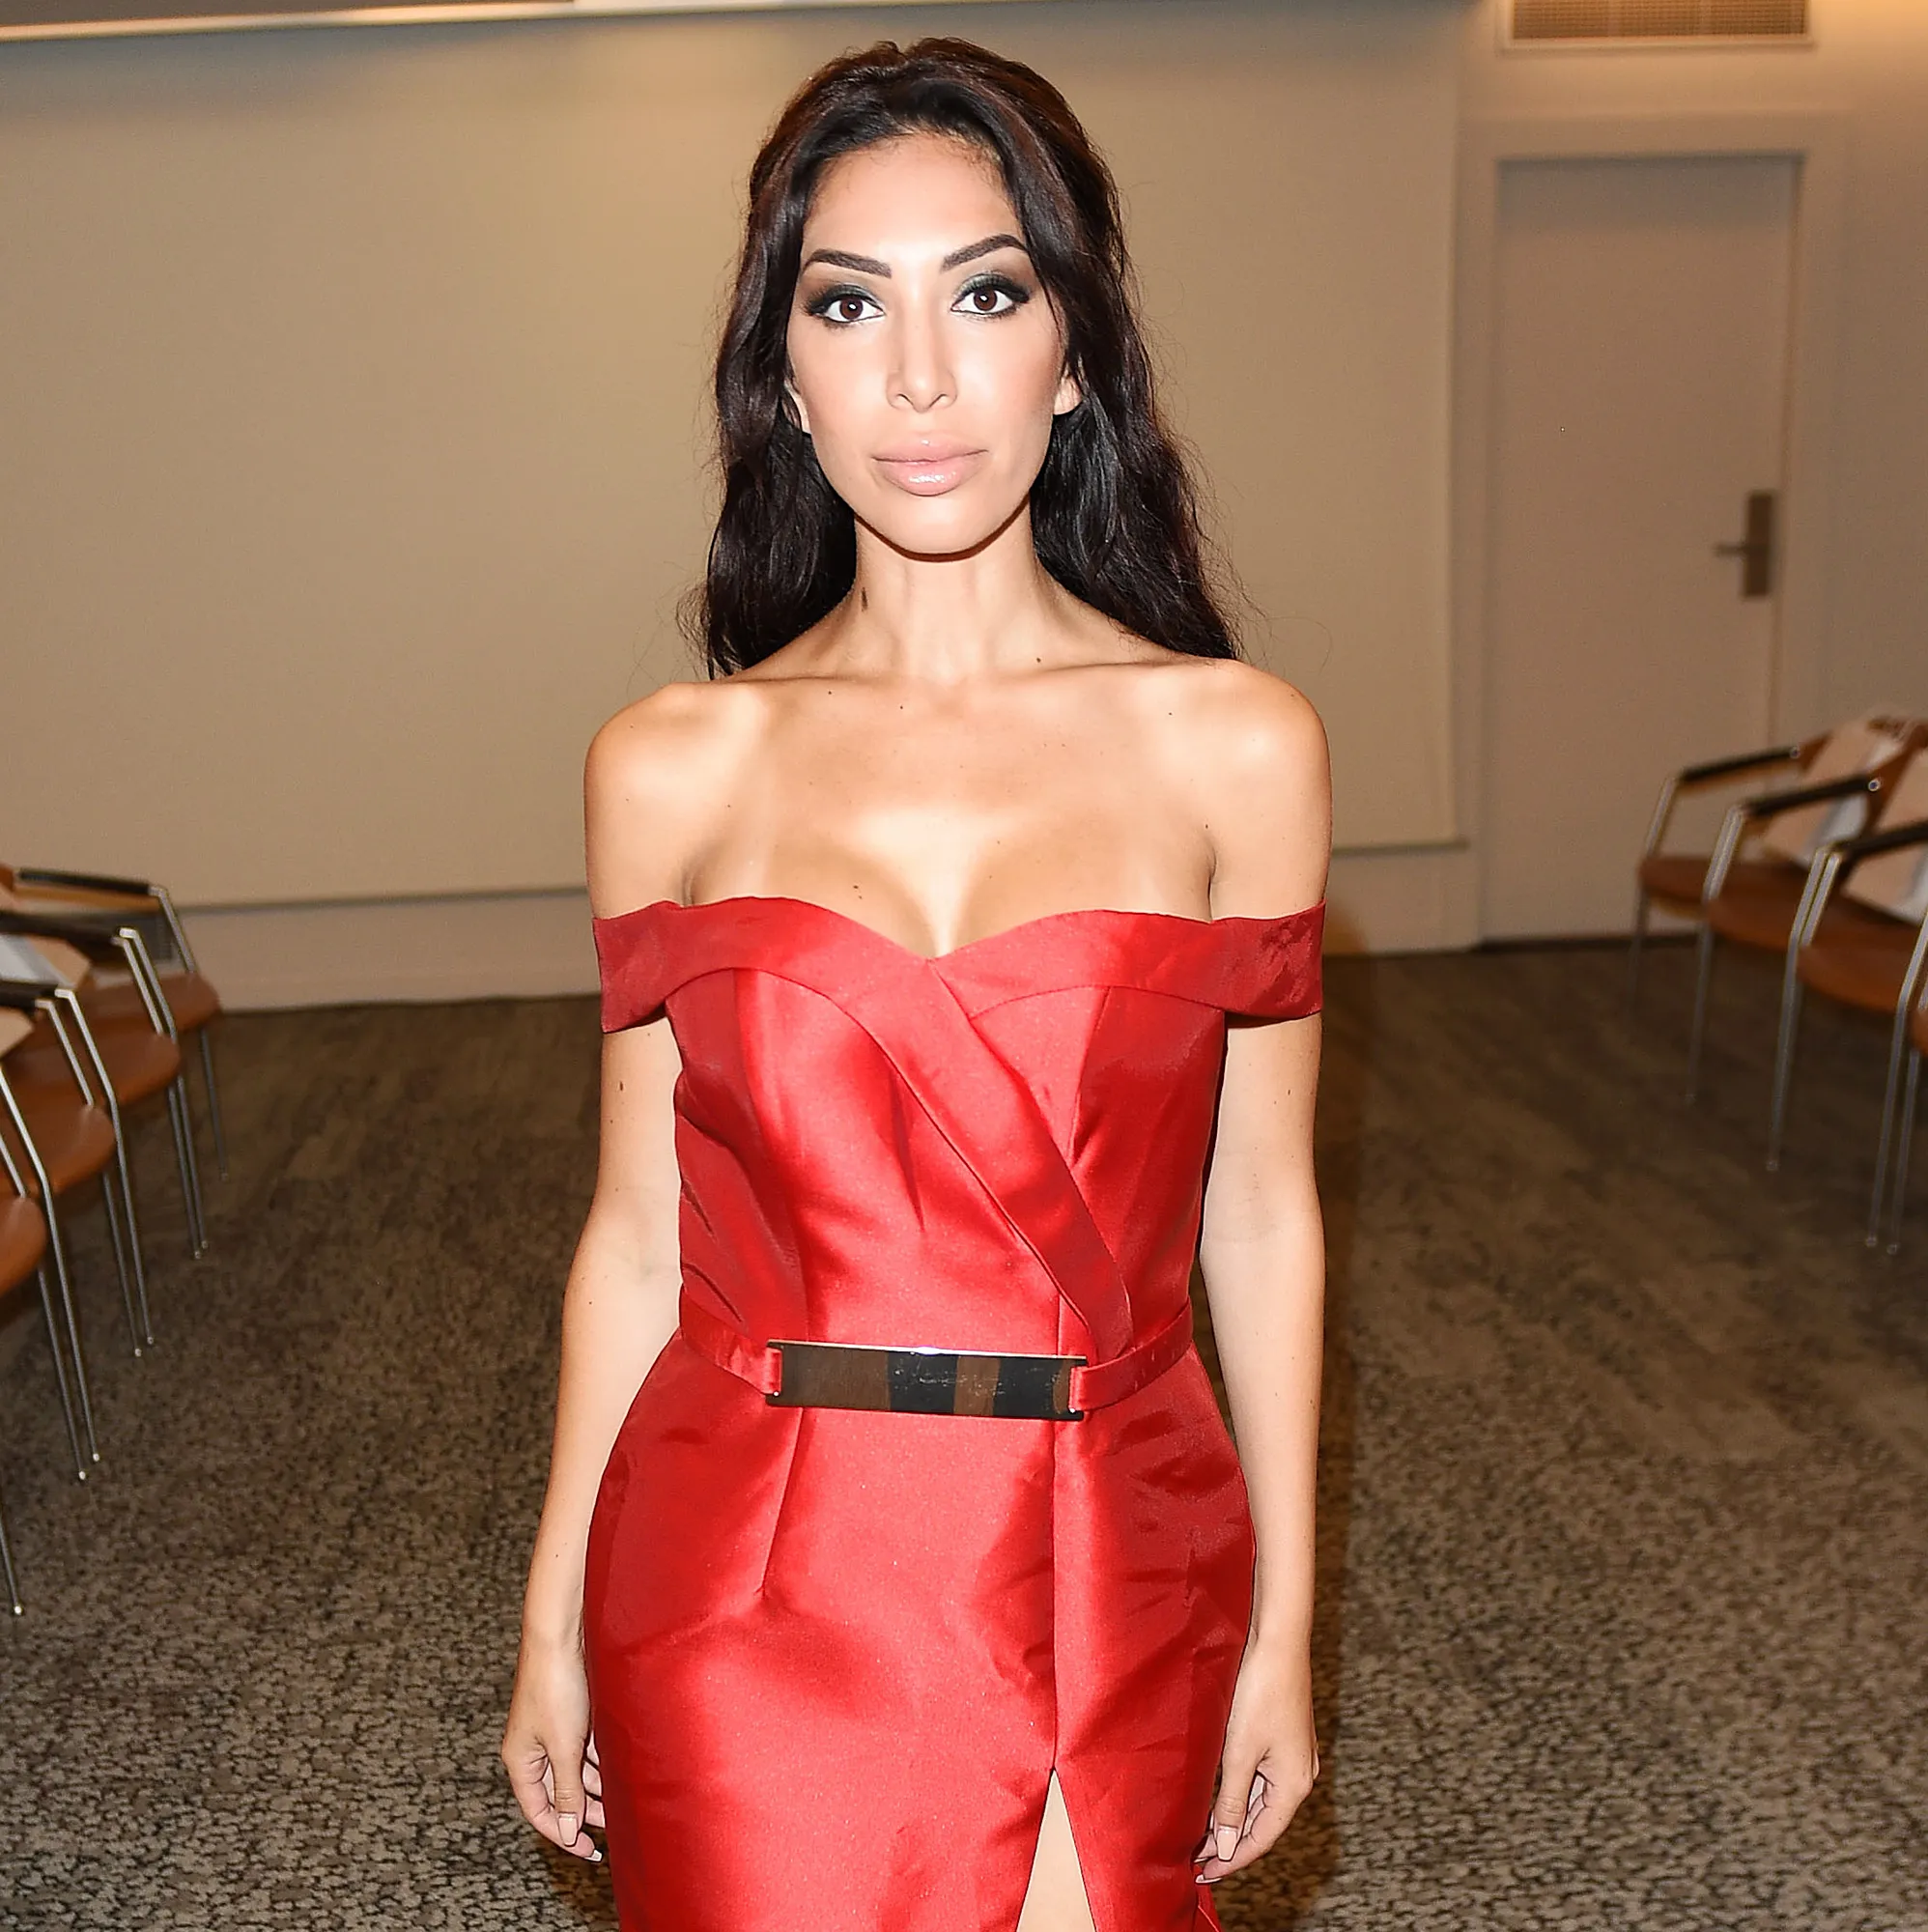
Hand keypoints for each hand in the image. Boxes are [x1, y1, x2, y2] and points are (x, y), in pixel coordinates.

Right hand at [501, 1633, 606, 1862]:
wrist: (560, 1637)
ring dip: (596, 1787)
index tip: (588, 1850)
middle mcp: (532, 1749)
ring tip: (624, 1802)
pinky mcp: (568, 1716)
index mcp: (520, 1761)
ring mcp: (550, 1732)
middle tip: (614, 1827)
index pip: (538, 1811)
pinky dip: (600, 1762)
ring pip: (574, 1771)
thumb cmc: (555, 1688)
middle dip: (585, 1811)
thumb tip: (567, 1827)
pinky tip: (621, 1770)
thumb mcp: (563, 1746)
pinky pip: (583, 1749)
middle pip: (557, 1793)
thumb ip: (566, 1788)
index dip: (561, 1834)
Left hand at [1193, 1640, 1317, 1884]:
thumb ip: (1232, 1801)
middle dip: (1231, 1842)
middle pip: (1263, 1823)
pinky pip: (1261, 1780)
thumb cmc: (1261, 1693)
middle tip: (1197, 1860)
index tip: (1204, 1873)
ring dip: (1234, 1819)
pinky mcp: (1284, 1740)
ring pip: (1261, 1801)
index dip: (1232, 1859)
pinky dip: (1241, 1795)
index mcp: (1294, 1786)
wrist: (1278, 1642)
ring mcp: (1294, 1757)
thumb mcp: (1240, 1752)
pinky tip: (1220, 1797)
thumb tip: (1227, 1844)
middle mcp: (1300, 1776)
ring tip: (1204, 1836)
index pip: (1261, 1838)